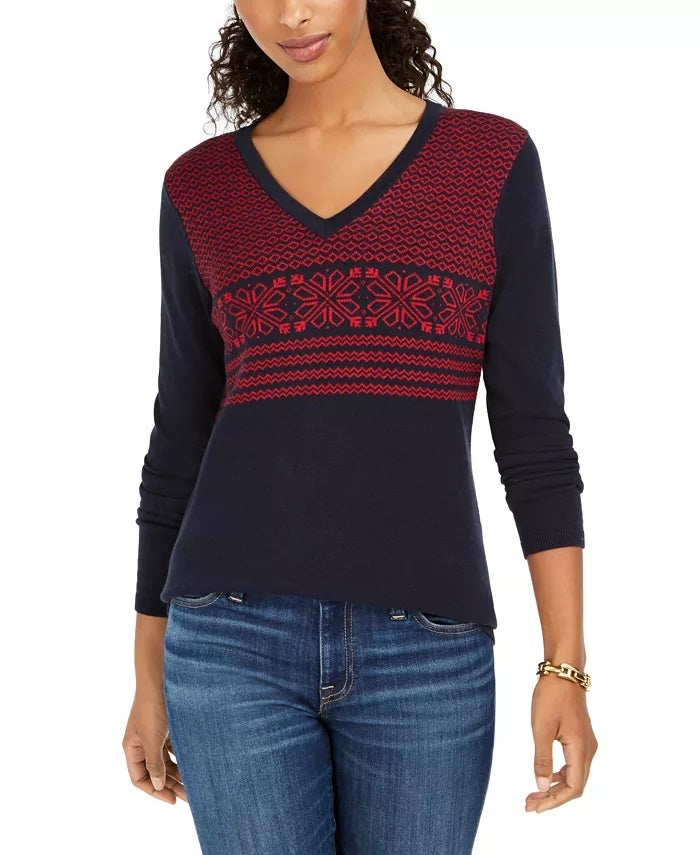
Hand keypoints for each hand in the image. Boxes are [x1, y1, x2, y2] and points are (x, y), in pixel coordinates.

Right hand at [123, 692, 187, 804]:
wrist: (161, 679)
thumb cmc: (152, 708)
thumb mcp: (152, 739)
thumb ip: (154, 763)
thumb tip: (158, 784)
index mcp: (132, 748)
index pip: (140, 778)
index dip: (155, 791)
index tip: (172, 800)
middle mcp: (142, 743)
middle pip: (155, 771)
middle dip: (170, 785)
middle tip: (188, 796)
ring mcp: (154, 735)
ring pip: (166, 761)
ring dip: (178, 772)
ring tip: (194, 784)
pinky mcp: (166, 726)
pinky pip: (173, 748)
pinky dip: (182, 757)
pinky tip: (194, 763)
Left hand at [526, 672, 597, 811]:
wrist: (564, 672)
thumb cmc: (551, 697)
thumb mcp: (541, 729)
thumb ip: (541, 759)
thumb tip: (540, 786)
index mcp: (581, 749)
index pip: (573, 787)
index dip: (554, 801)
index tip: (535, 807)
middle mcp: (588, 749)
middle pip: (575, 785)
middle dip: (552, 798)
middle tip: (529, 804)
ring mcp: (586, 743)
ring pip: (574, 775)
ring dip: (555, 787)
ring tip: (534, 794)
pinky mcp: (580, 737)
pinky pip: (573, 764)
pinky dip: (559, 774)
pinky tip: (545, 776)